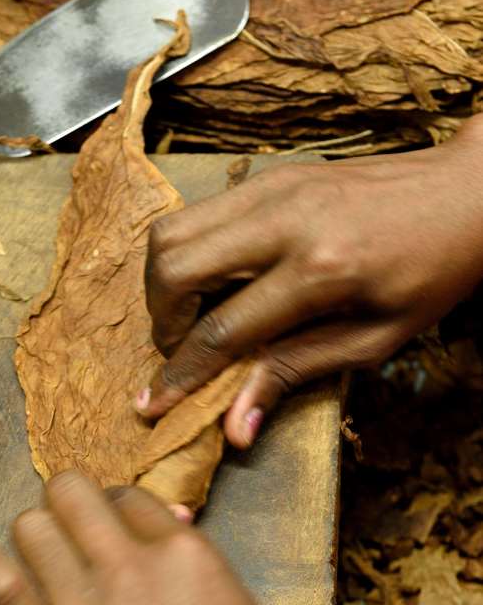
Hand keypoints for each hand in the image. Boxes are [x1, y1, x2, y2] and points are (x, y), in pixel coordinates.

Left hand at [0, 471, 319, 604]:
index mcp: (188, 557)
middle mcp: (131, 569)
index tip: (115, 538)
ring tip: (43, 569)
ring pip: (29, 526)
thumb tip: (170, 535)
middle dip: (71, 509)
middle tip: (75, 540)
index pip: (130, 497)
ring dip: (35, 540)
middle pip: (70, 492)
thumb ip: (203, 574)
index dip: (120, 515)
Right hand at [139, 116, 482, 447]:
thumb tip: (235, 428)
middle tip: (182, 349)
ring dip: (164, 284)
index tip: (153, 406)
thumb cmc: (431, 275)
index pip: (221, 330)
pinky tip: (214, 280)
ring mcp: (271, 188)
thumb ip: (295, 373)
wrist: (465, 193)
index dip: (180, 375)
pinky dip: (186, 252)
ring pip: (171, 232)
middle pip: (175, 269)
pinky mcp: (268, 176)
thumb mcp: (373, 340)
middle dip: (161, 323)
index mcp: (319, 270)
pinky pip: (198, 213)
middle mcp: (284, 220)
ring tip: (190, 316)